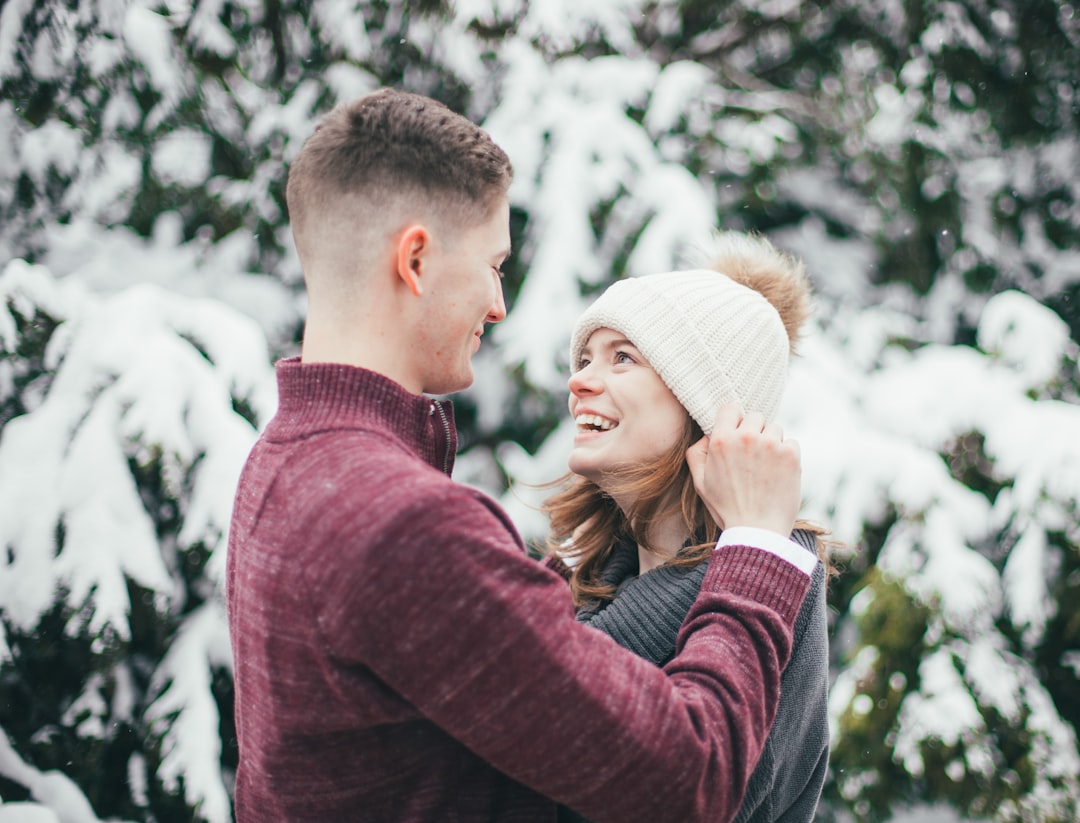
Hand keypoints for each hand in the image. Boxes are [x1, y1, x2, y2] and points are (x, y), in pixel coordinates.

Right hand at [685, 403, 800, 536]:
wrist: (757, 532)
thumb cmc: (727, 508)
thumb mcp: (700, 482)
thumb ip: (697, 453)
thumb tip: (708, 434)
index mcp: (722, 441)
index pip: (731, 408)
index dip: (734, 421)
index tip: (738, 435)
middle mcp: (747, 437)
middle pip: (755, 416)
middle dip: (754, 431)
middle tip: (753, 456)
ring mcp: (771, 445)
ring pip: (775, 428)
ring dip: (772, 442)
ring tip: (765, 468)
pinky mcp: (791, 455)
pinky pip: (791, 442)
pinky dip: (787, 455)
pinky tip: (778, 474)